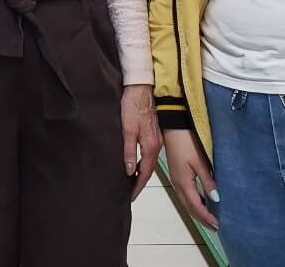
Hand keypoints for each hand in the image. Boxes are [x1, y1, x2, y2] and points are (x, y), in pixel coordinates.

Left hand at [121, 84, 162, 199]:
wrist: (141, 89)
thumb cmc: (132, 106)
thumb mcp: (127, 129)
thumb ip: (128, 151)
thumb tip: (128, 171)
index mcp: (150, 146)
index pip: (144, 172)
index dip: (137, 185)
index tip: (130, 196)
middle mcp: (156, 145)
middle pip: (149, 169)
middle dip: (140, 182)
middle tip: (130, 192)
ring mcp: (156, 139)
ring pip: (149, 162)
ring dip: (142, 173)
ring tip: (132, 182)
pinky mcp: (154, 133)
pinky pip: (149, 154)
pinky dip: (143, 163)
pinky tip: (136, 163)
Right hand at [163, 128, 218, 229]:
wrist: (173, 127)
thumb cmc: (186, 141)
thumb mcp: (200, 161)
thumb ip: (207, 181)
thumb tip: (215, 198)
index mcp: (183, 182)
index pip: (195, 206)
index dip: (206, 217)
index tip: (217, 225)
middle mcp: (177, 183)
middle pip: (189, 207)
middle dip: (201, 218)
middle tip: (214, 227)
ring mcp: (175, 179)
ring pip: (186, 202)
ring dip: (196, 212)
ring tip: (208, 218)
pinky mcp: (176, 174)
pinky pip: (184, 194)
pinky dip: (192, 202)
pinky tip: (199, 201)